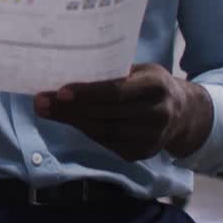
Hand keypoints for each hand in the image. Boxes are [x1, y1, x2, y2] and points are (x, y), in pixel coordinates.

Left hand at [34, 64, 213, 161]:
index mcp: (156, 85)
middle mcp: (157, 113)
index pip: (116, 91)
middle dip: (68, 109)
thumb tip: (65, 69)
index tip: (60, 92)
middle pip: (105, 114)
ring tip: (46, 110)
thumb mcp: (139, 70)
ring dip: (71, 121)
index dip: (87, 93)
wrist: (183, 114)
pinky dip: (86, 131)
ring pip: (103, 131)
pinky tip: (70, 120)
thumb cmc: (150, 85)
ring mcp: (151, 137)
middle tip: (40, 102)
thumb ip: (111, 72)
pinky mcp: (142, 153)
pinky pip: (107, 143)